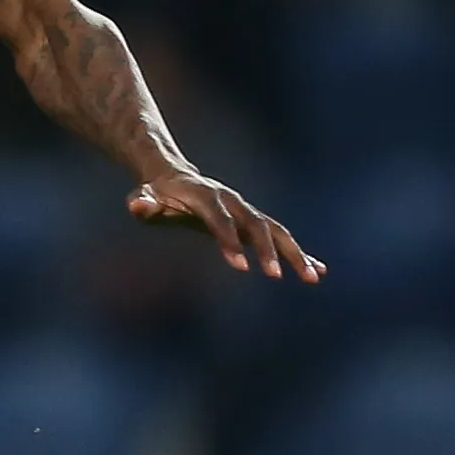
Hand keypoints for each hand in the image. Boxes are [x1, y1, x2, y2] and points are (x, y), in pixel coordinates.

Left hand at [126, 170, 324, 280]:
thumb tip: (137, 205)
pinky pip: (280, 237)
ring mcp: (246, 211)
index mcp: (207, 198)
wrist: (175, 177)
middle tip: (275, 277)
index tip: (241, 268)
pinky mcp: (253, 222)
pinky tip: (317, 270)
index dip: (229, 241)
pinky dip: (298, 253)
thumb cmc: (156, 194)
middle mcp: (232, 202)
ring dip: (295, 253)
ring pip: (276, 231)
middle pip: (256, 225)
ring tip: (313, 278)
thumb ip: (142, 203)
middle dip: (267, 251)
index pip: (220, 221)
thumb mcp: (143, 198)